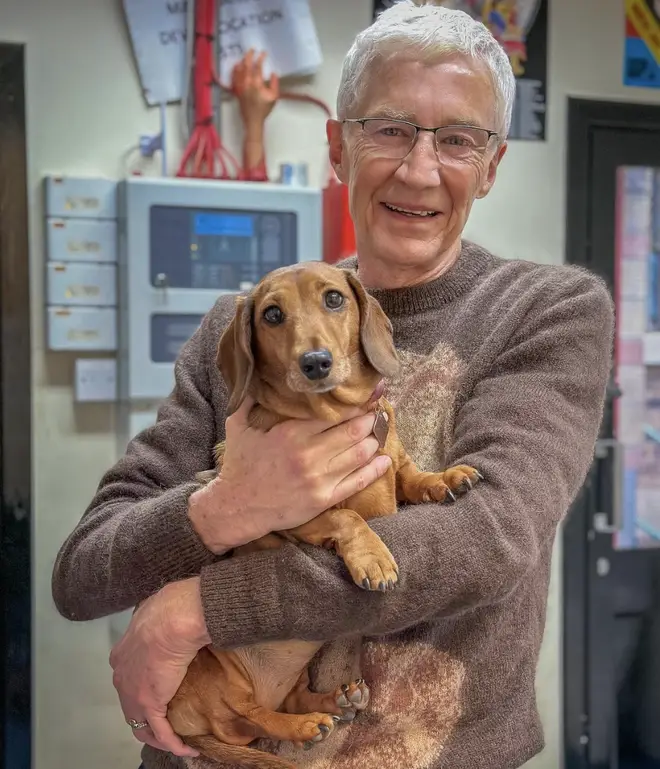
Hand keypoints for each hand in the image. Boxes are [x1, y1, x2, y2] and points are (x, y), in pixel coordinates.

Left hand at [109, 577, 209, 757]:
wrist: (175, 618)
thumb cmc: (171, 609)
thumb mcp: (157, 611)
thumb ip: (156, 620)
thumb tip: (168, 615)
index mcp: (122, 653)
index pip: (129, 679)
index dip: (141, 688)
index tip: (161, 691)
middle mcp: (121, 676)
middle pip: (131, 705)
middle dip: (147, 717)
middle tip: (168, 722)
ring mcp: (132, 693)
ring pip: (141, 724)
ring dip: (158, 735)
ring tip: (176, 739)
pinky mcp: (150, 704)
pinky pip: (161, 732)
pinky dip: (173, 743)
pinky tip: (187, 747)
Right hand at [188, 396, 391, 552]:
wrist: (236, 507)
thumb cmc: (239, 464)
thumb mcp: (238, 425)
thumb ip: (250, 398)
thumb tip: (258, 372)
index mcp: (291, 433)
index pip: (334, 412)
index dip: (356, 402)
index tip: (369, 392)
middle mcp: (309, 454)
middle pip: (354, 430)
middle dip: (371, 418)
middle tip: (378, 409)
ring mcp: (319, 478)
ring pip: (360, 454)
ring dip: (375, 440)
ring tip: (380, 430)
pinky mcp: (324, 499)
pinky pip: (357, 482)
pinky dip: (375, 469)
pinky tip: (384, 459)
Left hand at [231, 49, 278, 133]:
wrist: (253, 120)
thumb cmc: (264, 109)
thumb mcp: (274, 97)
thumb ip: (275, 84)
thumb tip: (273, 73)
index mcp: (257, 83)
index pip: (258, 66)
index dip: (261, 58)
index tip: (264, 53)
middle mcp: (247, 83)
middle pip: (246, 64)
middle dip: (249, 55)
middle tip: (252, 50)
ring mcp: (240, 86)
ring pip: (239, 69)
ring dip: (242, 61)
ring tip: (245, 56)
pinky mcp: (236, 90)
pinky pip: (233, 77)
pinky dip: (235, 70)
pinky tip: (236, 66)